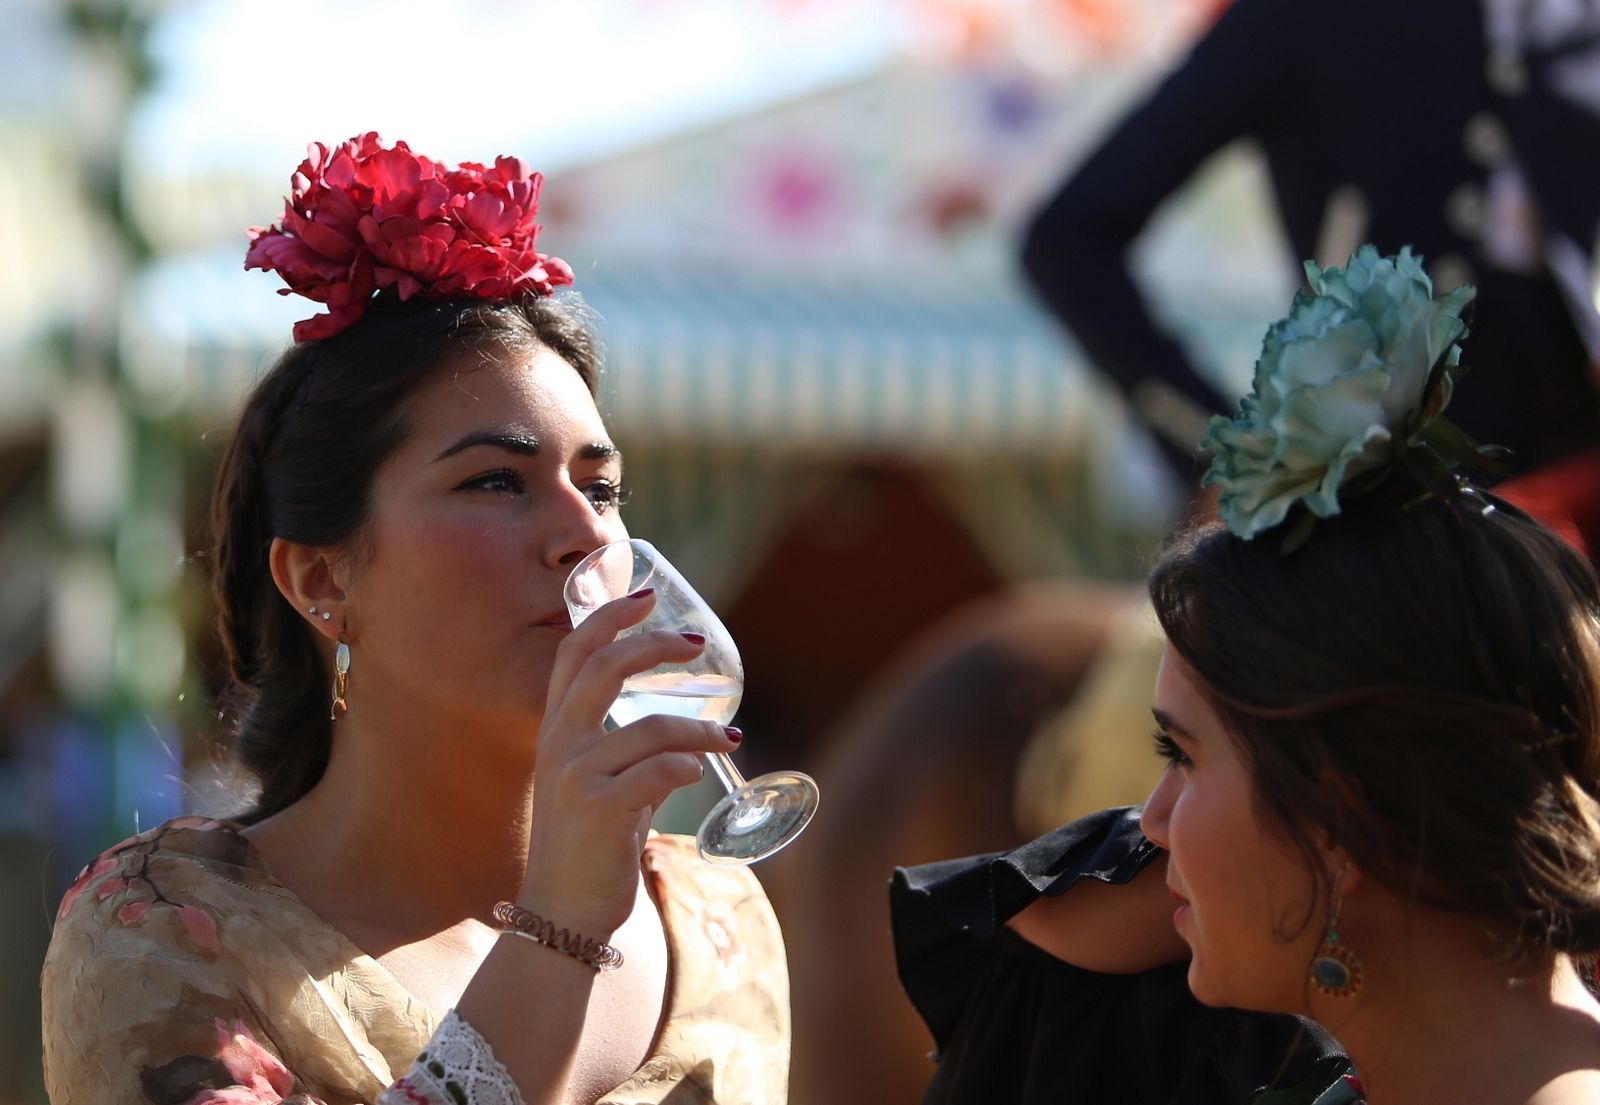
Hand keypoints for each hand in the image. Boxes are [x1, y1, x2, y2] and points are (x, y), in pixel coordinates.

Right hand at [521, 589, 738, 934]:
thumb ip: (631, 756)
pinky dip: (688, 764)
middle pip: (603, 668)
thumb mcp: (600, 788)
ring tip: (729, 738)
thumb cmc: (589, 850)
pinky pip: (658, 771)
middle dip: (653, 645)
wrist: (562, 916)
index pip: (573, 655)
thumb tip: (688, 738)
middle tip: (695, 643)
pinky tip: (701, 771)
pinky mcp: (599, 812)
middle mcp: (559, 746)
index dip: (607, 617)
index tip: (646, 596)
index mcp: (556, 733)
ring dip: (699, 728)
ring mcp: (575, 778)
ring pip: (650, 727)